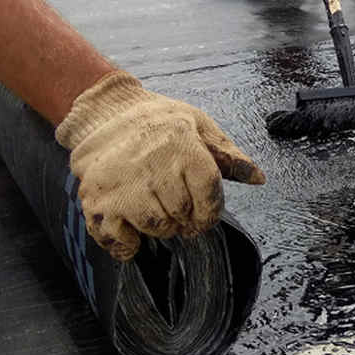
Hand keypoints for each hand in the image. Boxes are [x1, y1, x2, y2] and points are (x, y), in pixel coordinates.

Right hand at [54, 72, 265, 260]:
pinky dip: (126, 243)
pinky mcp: (96, 199)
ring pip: (155, 228)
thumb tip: (258, 178)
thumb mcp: (198, 125)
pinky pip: (118, 239)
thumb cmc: (158, 120)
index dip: (210, 213)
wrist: (105, 111)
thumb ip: (228, 155)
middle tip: (173, 203)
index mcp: (183, 148)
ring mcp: (122, 184)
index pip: (209, 198)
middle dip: (183, 217)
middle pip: (182, 215)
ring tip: (152, 206)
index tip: (203, 215)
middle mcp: (153, 167)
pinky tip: (129, 228)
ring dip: (158, 226)